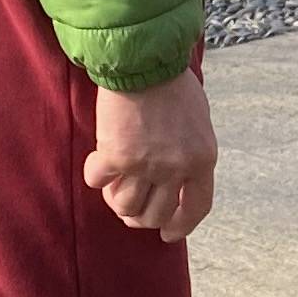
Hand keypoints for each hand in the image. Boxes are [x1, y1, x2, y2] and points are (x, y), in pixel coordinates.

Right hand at [85, 66, 216, 241]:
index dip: (180, 227)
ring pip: (125, 206)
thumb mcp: (198, 123)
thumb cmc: (172, 84)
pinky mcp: (115, 156)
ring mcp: (146, 165)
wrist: (145, 61)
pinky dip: (94, 176)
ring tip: (113, 184)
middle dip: (140, 217)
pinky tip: (96, 163)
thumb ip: (190, 154)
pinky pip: (98, 181)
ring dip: (116, 199)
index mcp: (202, 160)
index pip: (196, 208)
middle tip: (129, 208)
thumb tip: (177, 182)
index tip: (168, 235)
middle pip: (155, 215)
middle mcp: (176, 168)